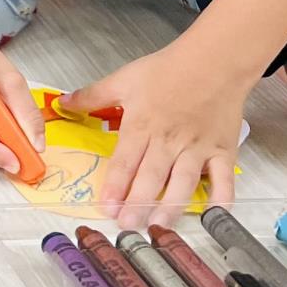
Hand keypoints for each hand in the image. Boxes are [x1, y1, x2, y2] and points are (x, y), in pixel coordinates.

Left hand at [65, 44, 249, 227]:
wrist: (214, 60)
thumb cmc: (168, 69)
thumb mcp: (124, 79)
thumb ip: (92, 95)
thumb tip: (62, 104)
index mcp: (142, 124)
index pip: (125, 160)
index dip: (115, 185)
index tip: (105, 207)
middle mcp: (169, 140)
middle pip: (152, 176)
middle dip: (138, 203)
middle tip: (127, 225)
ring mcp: (198, 147)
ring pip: (184, 182)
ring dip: (171, 206)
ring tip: (159, 227)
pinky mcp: (223, 150)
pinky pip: (224, 178)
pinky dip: (221, 198)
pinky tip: (213, 215)